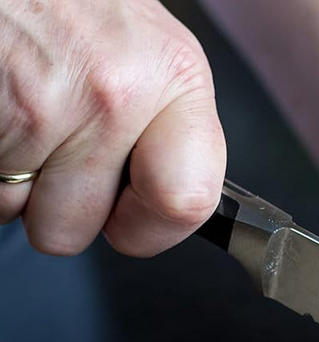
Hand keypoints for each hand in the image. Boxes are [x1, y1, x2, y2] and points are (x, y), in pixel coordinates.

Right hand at [0, 0, 224, 255]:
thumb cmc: (72, 2)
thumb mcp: (151, 52)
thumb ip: (167, 130)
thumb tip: (169, 205)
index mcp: (175, 79)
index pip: (187, 202)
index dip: (148, 230)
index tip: (129, 220)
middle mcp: (116, 93)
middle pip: (78, 229)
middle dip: (58, 206)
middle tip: (57, 150)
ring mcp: (42, 102)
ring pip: (16, 213)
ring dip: (12, 182)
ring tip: (23, 119)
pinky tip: (0, 111)